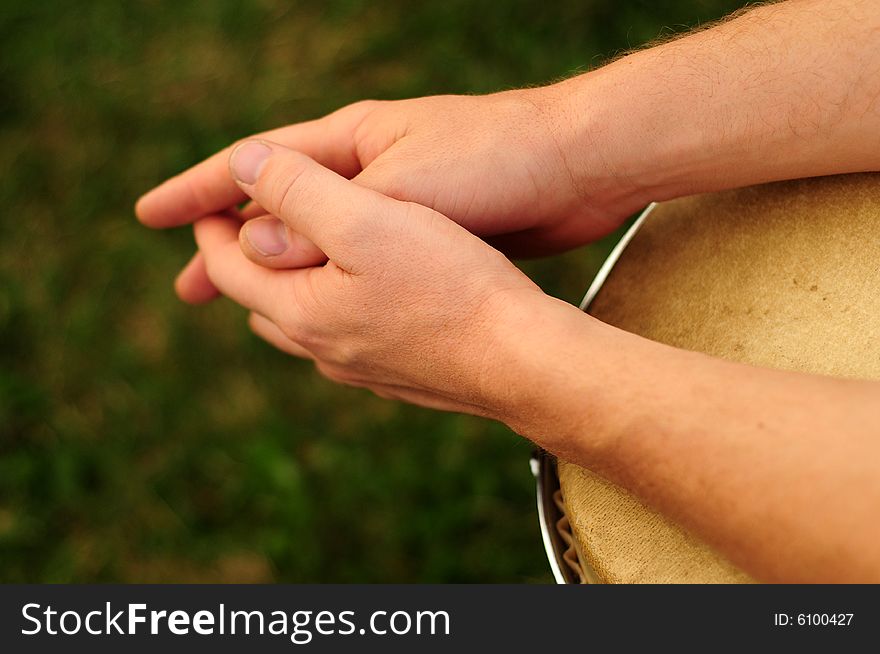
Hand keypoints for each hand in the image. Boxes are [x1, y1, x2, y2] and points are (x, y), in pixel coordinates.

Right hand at [136, 88, 639, 302]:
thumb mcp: (398, 190)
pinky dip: (325, 283)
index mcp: (350, 144)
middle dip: (228, 247)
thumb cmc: (494, 164)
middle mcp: (366, 171)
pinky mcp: (425, 237)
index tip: (145, 217)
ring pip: (316, 243)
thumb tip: (246, 243)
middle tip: (185, 287)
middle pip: (277, 209)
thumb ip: (320, 215)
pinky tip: (319, 309)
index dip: (196, 193)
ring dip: (274, 273)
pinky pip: (355, 263)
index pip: (253, 164)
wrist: (578, 170)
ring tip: (241, 306)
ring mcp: (394, 205)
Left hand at [194, 138, 547, 418]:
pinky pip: (345, 340)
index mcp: (302, 312)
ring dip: (288, 292)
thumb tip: (241, 165)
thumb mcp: (367, 219)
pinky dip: (332, 311)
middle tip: (243, 232)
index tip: (207, 204)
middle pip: (261, 304)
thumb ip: (297, 191)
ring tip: (293, 264)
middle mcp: (325, 350)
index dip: (212, 231)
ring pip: (303, 327)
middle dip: (245, 265)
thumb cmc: (450, 284)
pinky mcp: (401, 376)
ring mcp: (364, 369)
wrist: (520, 358)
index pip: (230, 270)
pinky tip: (357, 300)